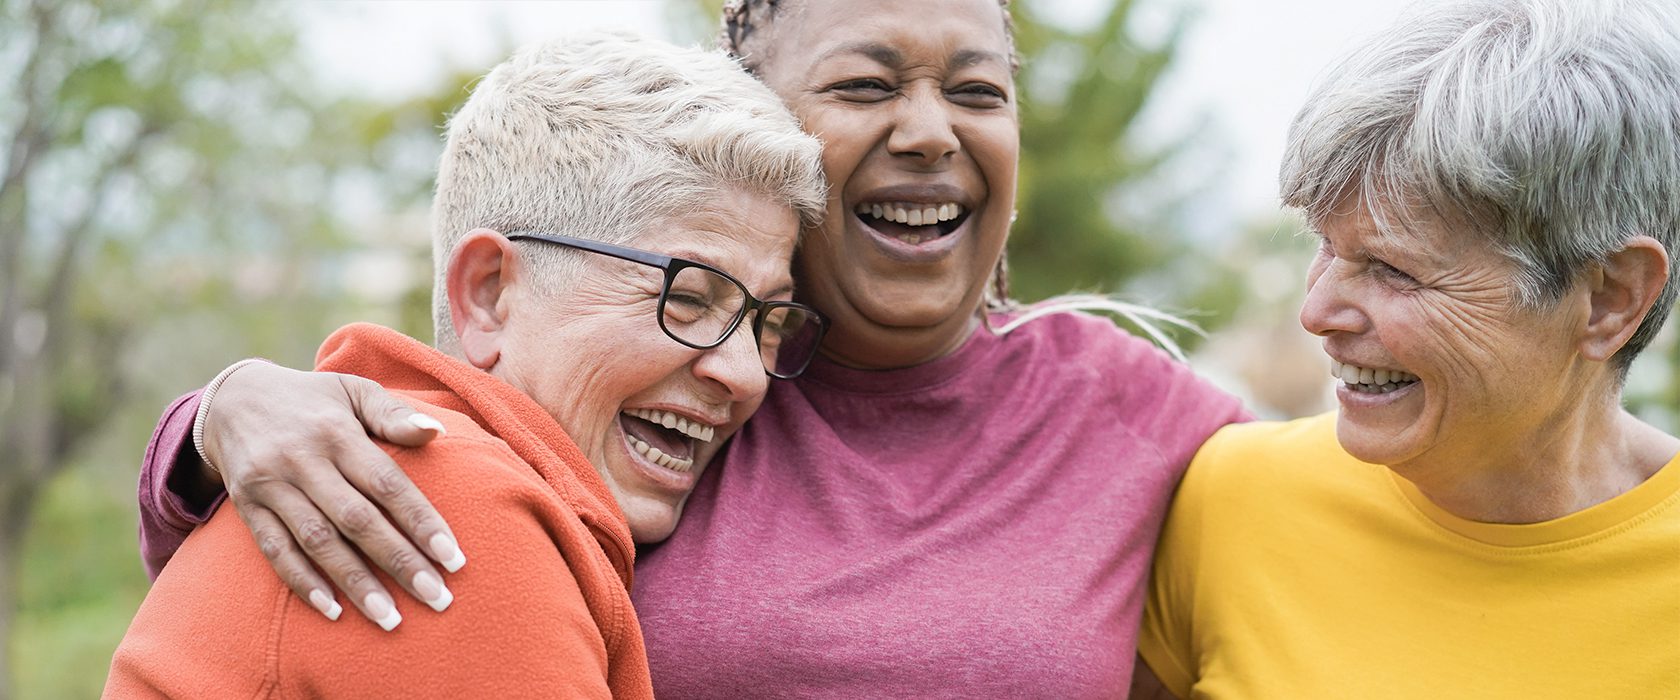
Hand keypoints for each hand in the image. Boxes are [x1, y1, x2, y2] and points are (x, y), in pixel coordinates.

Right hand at [201, 362, 459, 629]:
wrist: (233, 399)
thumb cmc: (313, 399)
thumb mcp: (353, 389)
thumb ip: (393, 414)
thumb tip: (437, 432)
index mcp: (337, 432)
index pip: (386, 484)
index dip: (421, 522)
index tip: (454, 559)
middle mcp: (303, 460)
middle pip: (357, 520)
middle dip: (399, 562)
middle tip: (438, 598)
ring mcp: (272, 485)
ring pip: (318, 542)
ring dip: (356, 583)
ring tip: (390, 618)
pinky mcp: (248, 507)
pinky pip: (275, 550)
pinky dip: (303, 582)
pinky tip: (332, 611)